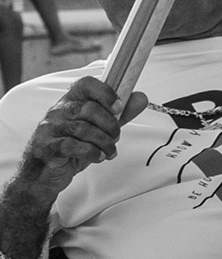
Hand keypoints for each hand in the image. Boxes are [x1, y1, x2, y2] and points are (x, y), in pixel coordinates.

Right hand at [9, 75, 139, 205]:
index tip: (119, 107)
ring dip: (104, 142)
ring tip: (109, 152)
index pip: (85, 84)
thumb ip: (119, 115)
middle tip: (115, 137)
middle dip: (110, 125)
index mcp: (71, 102)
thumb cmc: (71, 148)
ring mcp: (50, 129)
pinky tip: (98, 157)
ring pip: (83, 128)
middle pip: (89, 108)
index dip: (105, 92)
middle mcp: (58, 111)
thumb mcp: (99, 130)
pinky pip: (72, 146)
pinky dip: (91, 152)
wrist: (43, 174)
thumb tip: (140, 97)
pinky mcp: (47, 147)